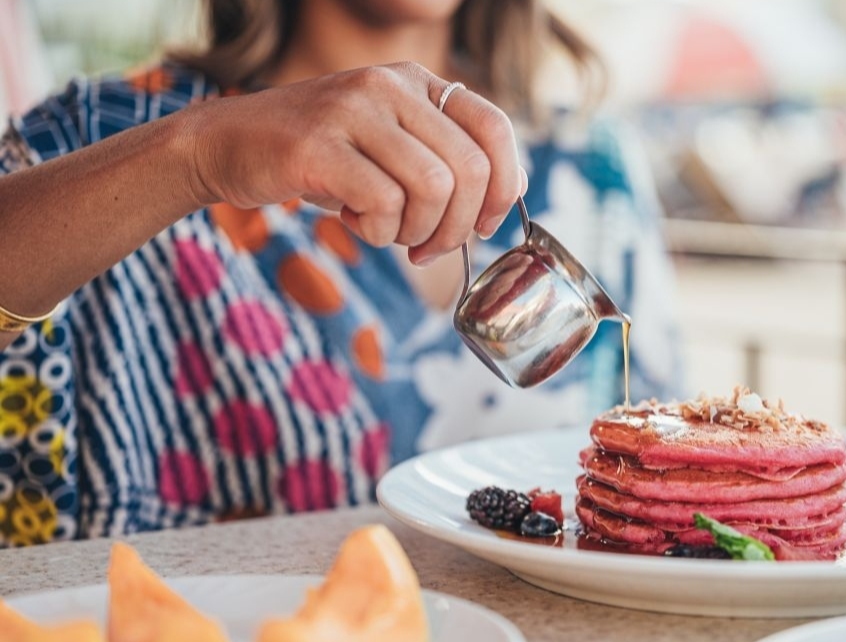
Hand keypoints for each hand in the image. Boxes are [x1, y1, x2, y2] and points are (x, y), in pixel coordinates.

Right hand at [182, 62, 526, 263]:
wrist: (225, 144)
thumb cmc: (320, 157)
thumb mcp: (389, 145)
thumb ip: (444, 158)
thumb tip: (511, 190)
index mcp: (415, 81)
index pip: (494, 128)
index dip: (501, 186)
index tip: (483, 225)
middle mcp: (389, 84)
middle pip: (468, 169)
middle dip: (458, 226)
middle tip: (428, 248)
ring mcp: (352, 109)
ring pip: (433, 188)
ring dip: (418, 232)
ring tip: (388, 234)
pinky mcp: (318, 146)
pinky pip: (384, 204)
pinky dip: (379, 232)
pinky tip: (355, 224)